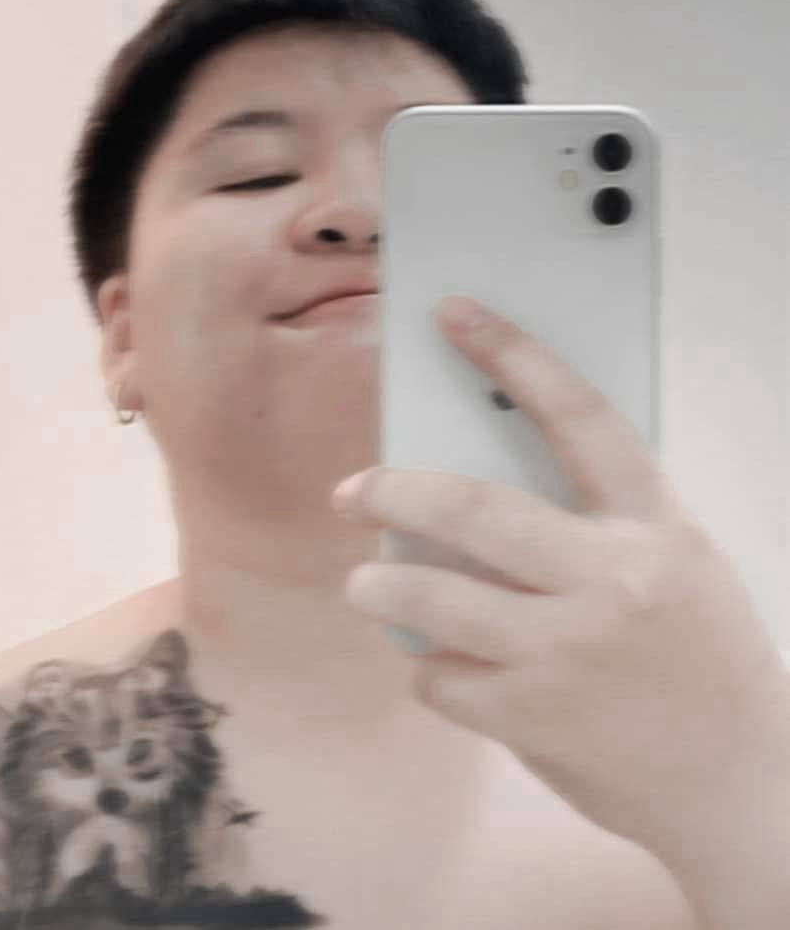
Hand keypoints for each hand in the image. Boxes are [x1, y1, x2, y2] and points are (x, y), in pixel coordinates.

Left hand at [334, 296, 789, 861]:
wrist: (743, 783)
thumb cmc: (702, 656)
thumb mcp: (672, 561)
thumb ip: (596, 520)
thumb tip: (483, 472)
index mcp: (654, 525)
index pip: (578, 415)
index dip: (513, 353)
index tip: (455, 314)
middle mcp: (612, 581)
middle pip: (473, 510)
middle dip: (393, 492)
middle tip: (353, 491)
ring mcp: (568, 654)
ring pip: (434, 599)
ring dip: (379, 587)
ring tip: (364, 583)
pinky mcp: (533, 720)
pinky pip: (442, 678)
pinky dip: (430, 669)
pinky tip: (445, 667)